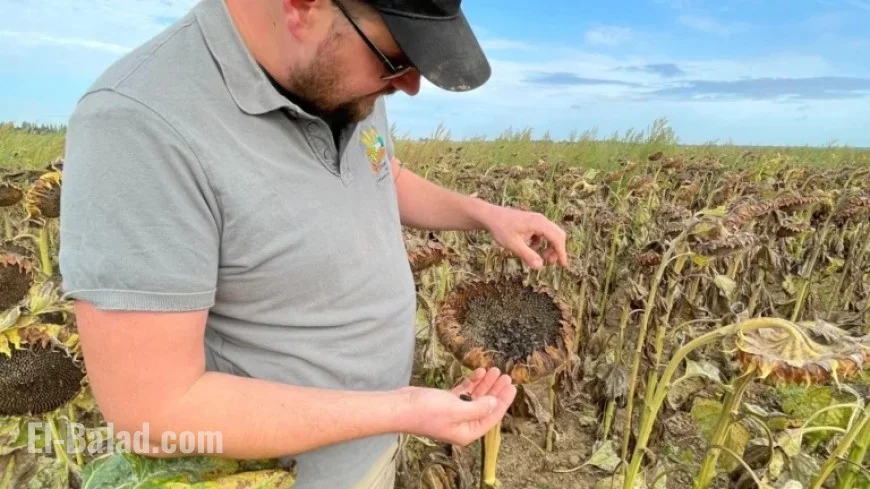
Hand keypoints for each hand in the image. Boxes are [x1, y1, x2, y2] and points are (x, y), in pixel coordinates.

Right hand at [398, 367, 515, 446]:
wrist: (401, 407)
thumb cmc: (426, 411)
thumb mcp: (457, 409)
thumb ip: (479, 407)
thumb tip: (495, 403)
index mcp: (468, 431)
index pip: (492, 416)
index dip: (504, 401)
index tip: (513, 387)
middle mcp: (463, 424)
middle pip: (486, 406)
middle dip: (496, 390)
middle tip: (506, 376)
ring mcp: (454, 412)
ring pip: (476, 397)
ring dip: (485, 384)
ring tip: (494, 370)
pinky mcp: (446, 402)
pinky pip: (464, 392)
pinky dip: (471, 382)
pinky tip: (478, 372)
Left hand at [478, 204, 568, 269]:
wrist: (490, 216)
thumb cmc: (501, 229)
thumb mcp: (513, 244)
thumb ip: (527, 255)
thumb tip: (540, 267)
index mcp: (539, 223)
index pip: (557, 238)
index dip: (561, 252)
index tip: (563, 265)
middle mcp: (541, 220)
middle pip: (557, 235)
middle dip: (556, 250)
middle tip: (549, 263)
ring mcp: (537, 220)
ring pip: (551, 235)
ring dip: (549, 247)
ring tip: (541, 258)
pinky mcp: (532, 223)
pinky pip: (542, 234)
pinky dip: (541, 243)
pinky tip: (530, 249)